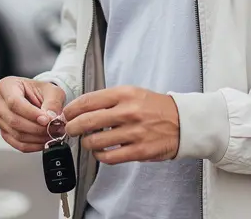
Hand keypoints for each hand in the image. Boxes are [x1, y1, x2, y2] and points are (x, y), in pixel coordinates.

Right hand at [0, 76, 65, 152]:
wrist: (38, 99)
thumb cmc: (42, 92)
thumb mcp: (52, 91)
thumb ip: (53, 102)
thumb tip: (51, 118)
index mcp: (6, 86)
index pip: (14, 102)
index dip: (31, 113)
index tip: (46, 119)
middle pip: (14, 120)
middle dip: (37, 128)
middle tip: (54, 128)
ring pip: (17, 134)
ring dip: (38, 137)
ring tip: (53, 134)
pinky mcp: (4, 133)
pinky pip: (18, 144)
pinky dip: (34, 145)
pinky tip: (45, 141)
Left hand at [63, 86, 179, 164]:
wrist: (183, 122)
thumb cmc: (155, 107)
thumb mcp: (133, 93)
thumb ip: (108, 100)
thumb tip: (80, 109)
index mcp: (125, 94)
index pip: (88, 100)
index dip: (72, 109)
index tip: (66, 114)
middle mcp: (129, 112)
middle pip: (87, 121)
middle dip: (72, 127)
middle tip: (70, 129)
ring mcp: (134, 133)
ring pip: (95, 142)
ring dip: (86, 143)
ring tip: (89, 141)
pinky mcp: (139, 151)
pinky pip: (109, 157)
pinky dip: (99, 156)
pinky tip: (101, 152)